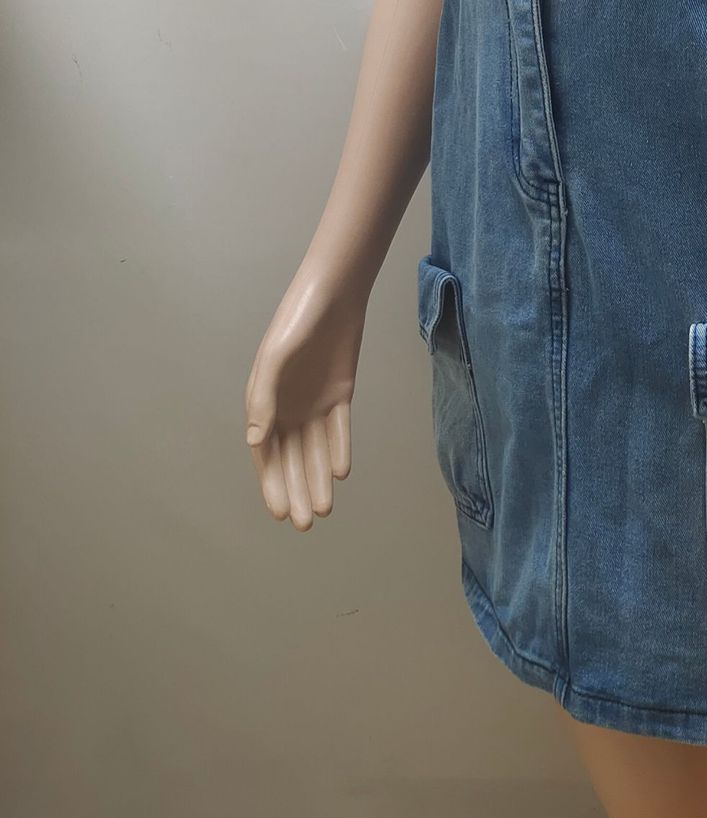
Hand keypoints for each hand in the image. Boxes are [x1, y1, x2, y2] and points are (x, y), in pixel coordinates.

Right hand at [244, 273, 363, 530]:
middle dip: (297, 491)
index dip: (272, 484)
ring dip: (318, 479)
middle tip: (305, 524)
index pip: (267, 455)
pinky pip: (339, 428)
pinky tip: (339, 473)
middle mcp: (289, 407)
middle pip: (292, 459)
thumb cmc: (296, 320)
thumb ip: (264, 399)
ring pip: (316, 450)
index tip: (280, 513)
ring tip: (323, 509)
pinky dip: (339, 449)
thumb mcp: (275, 358)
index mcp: (265, 402)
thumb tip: (254, 442)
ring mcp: (315, 401)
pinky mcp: (341, 392)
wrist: (334, 292)